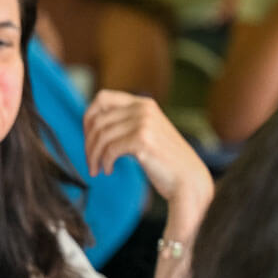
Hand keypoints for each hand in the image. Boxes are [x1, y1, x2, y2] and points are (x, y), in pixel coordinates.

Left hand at [83, 90, 212, 234]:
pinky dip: (104, 162)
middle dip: (88, 142)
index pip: (102, 98)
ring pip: (101, 136)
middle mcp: (143, 108)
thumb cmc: (166, 161)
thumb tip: (94, 125)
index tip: (88, 138)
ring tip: (96, 169)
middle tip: (90, 160)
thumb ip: (126, 124)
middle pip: (98, 119)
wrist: (189, 179)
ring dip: (93, 156)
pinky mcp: (143, 140)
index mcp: (143, 103)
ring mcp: (144, 123)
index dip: (88, 118)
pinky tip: (108, 170)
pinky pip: (110, 149)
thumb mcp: (146, 133)